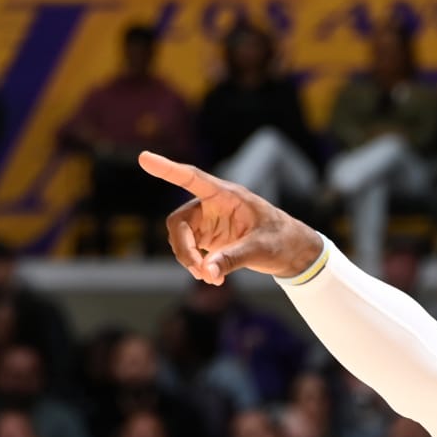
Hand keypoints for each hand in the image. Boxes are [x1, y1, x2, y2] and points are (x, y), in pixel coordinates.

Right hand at [139, 151, 323, 283]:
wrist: (293, 251)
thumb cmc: (281, 240)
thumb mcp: (260, 249)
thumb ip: (233, 259)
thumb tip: (206, 272)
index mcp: (227, 196)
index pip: (193, 179)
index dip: (168, 170)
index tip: (144, 157)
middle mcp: (213, 205)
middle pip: (179, 221)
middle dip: (183, 247)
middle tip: (199, 271)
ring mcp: (209, 222)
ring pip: (181, 238)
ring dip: (189, 260)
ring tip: (211, 278)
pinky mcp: (209, 238)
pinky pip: (190, 250)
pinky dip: (197, 265)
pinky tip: (213, 277)